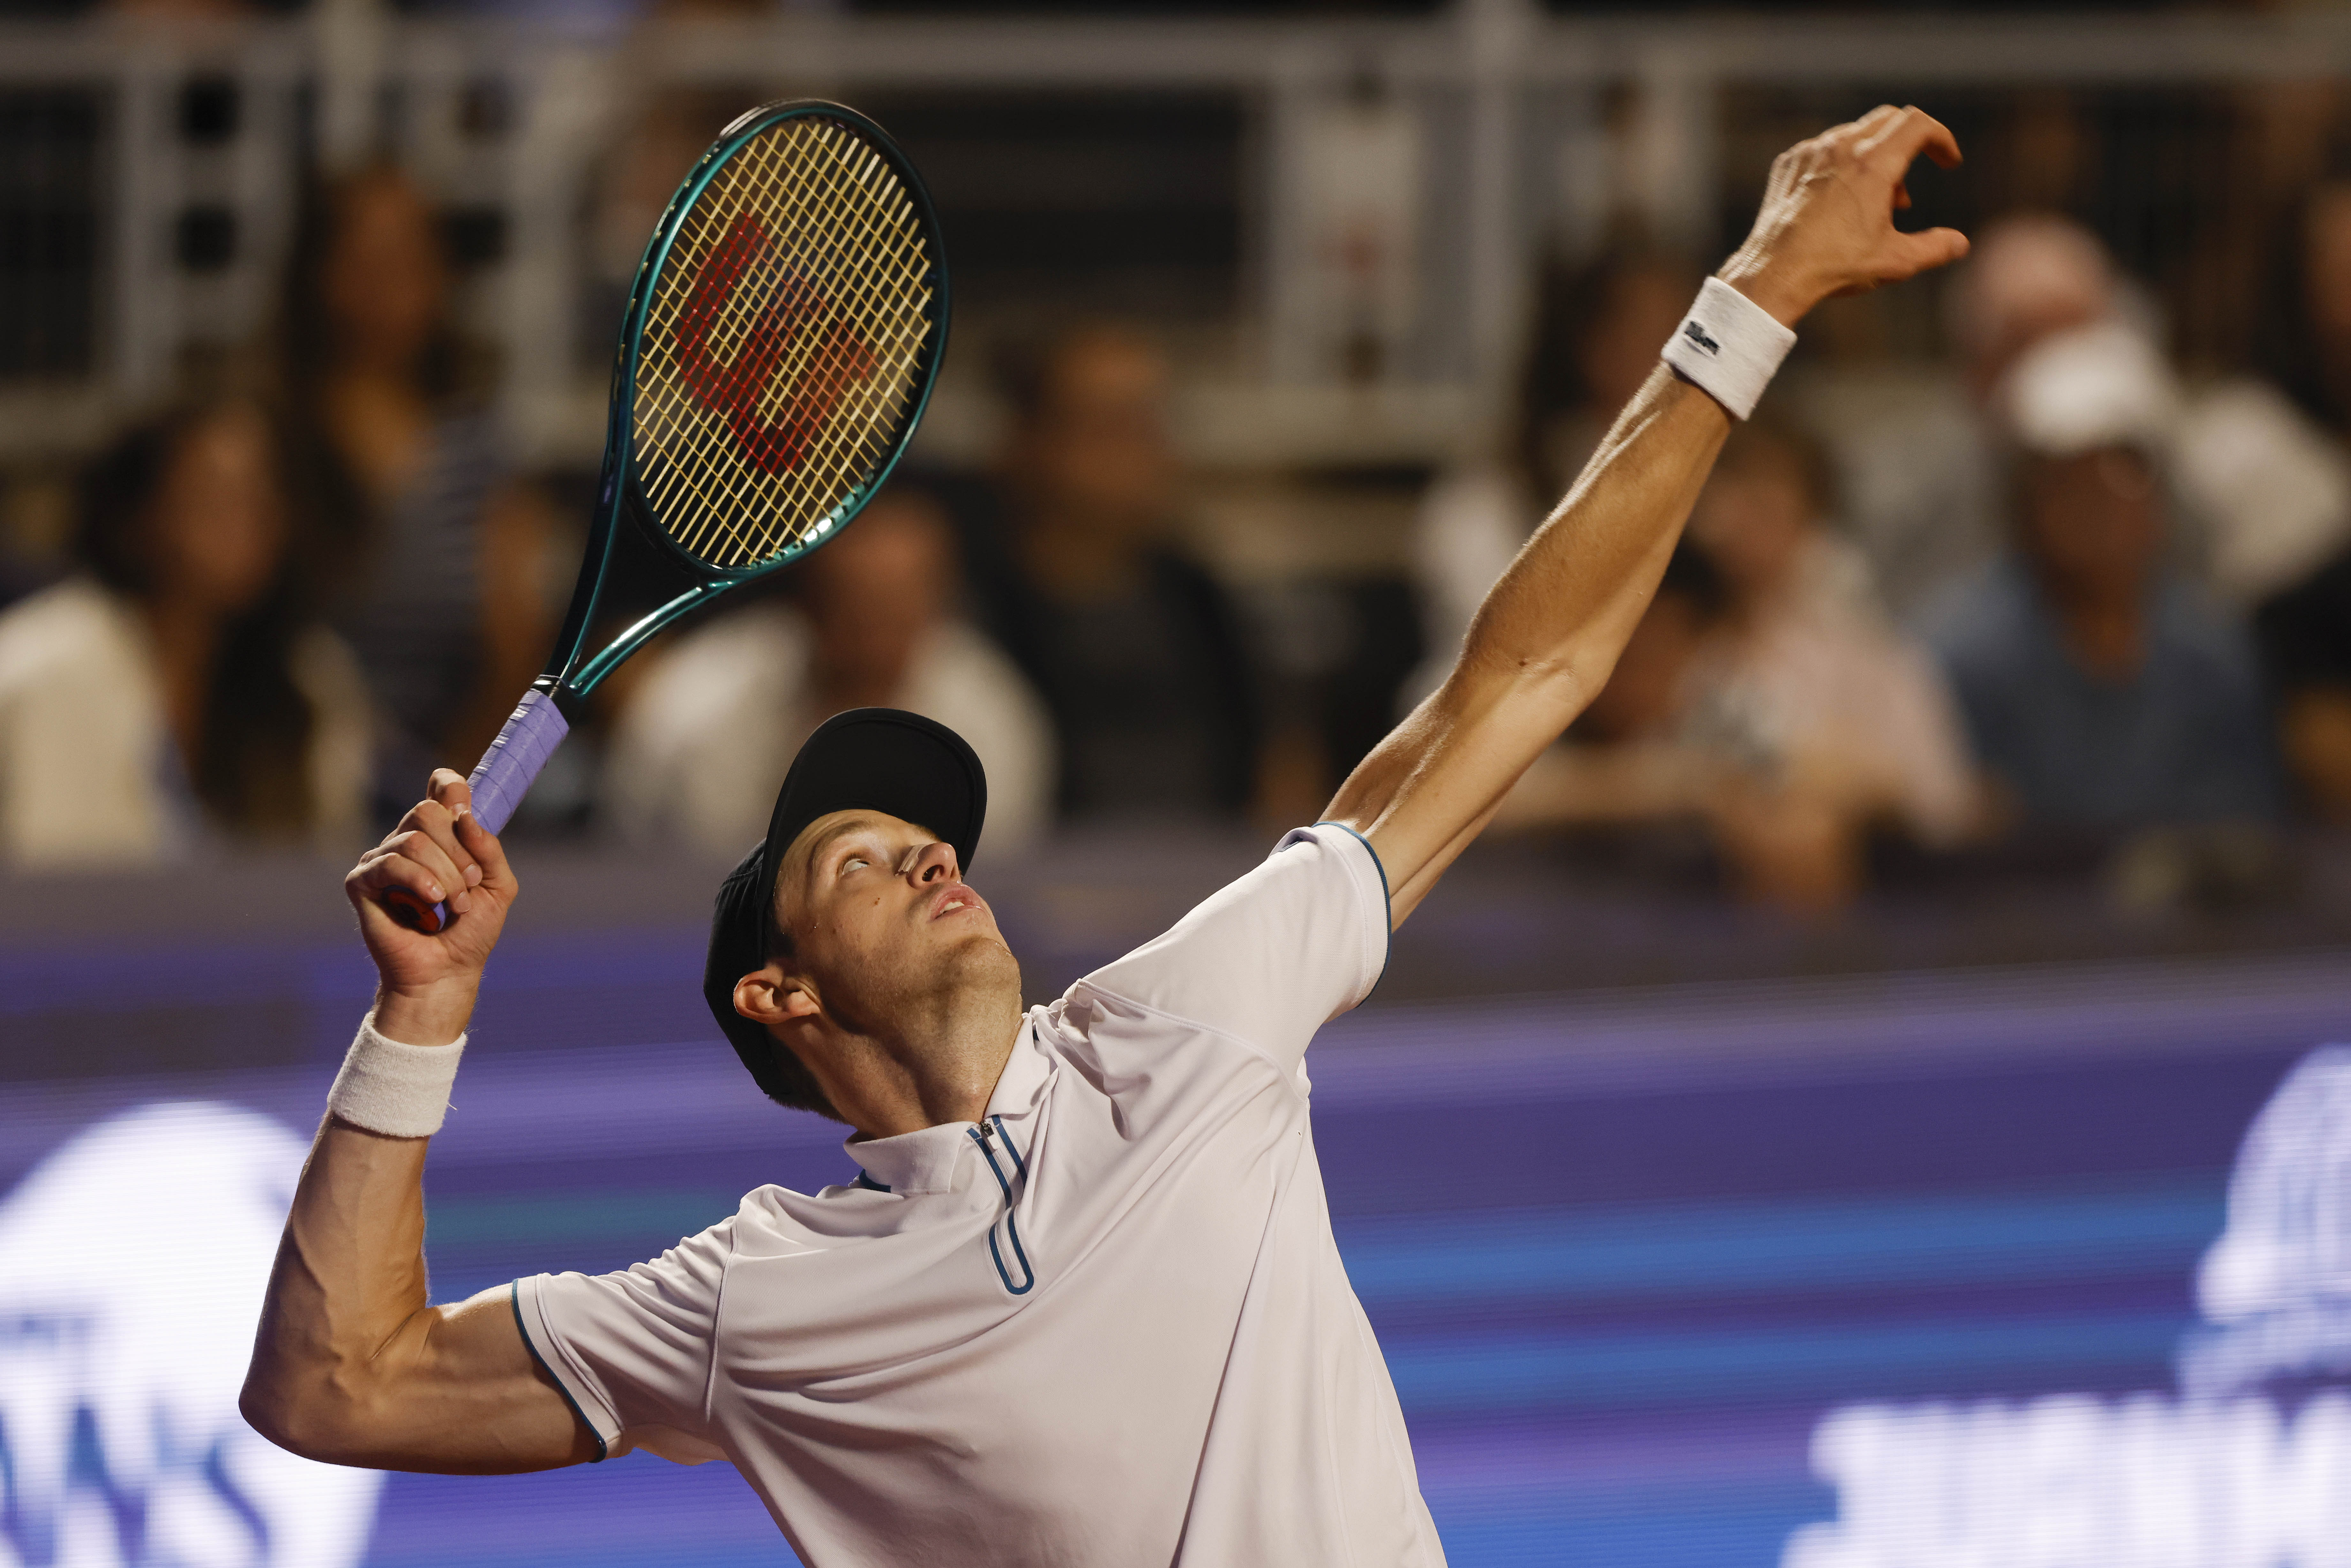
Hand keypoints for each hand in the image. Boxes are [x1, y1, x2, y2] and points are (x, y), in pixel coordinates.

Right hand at [343, 769, 518, 1044]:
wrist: (448, 971)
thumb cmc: (471, 930)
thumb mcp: (499, 886)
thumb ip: (488, 848)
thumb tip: (464, 814)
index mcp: (441, 837)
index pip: (439, 792)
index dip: (449, 787)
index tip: (463, 802)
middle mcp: (408, 841)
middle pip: (427, 811)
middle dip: (458, 850)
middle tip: (471, 883)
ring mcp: (383, 859)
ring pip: (414, 839)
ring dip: (445, 874)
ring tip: (453, 904)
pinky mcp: (362, 882)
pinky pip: (390, 863)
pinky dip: (418, 881)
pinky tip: (432, 902)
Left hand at [1718, 105, 1968, 327]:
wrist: (1773, 275)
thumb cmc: (1834, 267)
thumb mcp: (1895, 261)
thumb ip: (1935, 248)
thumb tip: (1959, 244)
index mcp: (1873, 163)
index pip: (1919, 124)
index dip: (1941, 138)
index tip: (1947, 162)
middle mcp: (1841, 147)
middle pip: (1889, 120)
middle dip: (1909, 145)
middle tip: (1906, 190)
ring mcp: (1810, 152)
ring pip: (1855, 135)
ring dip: (1875, 160)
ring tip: (1874, 207)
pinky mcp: (1788, 164)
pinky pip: (1823, 150)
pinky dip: (1841, 165)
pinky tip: (1839, 202)